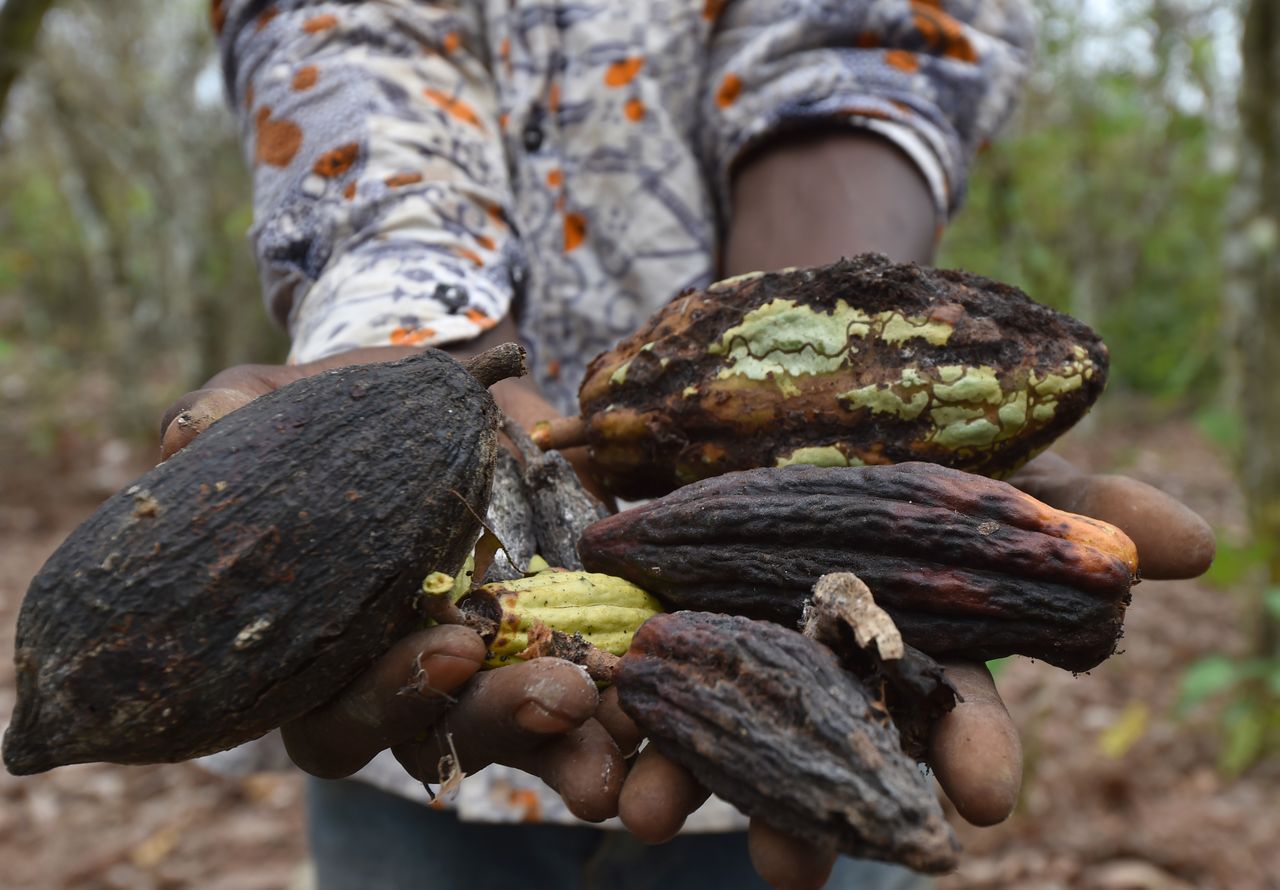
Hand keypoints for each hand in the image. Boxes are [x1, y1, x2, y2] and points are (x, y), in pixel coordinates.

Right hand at [159, 342, 634, 820]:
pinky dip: (643, 704)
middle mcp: (419, 673)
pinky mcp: (577, 627)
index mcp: (331, 650)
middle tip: (560, 697)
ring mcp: (505, 657)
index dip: (389, 699)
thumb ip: (227, 418)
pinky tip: (675, 705)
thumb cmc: (335, 411)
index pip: (342, 716)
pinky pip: (613, 686)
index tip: (449, 645)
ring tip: (630, 754)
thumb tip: (190, 438)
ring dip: (585, 747)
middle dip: (508, 721)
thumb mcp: (274, 403)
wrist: (441, 385)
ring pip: (539, 731)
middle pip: (455, 733)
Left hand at [616, 451, 1216, 888]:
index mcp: (915, 643)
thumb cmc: (901, 428)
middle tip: (792, 870)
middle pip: (819, 752)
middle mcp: (826, 666)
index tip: (981, 797)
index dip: (971, 750)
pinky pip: (626, 679)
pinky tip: (581, 747)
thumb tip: (1200, 546)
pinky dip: (601, 711)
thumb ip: (1077, 506)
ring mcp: (738, 649)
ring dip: (683, 781)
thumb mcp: (991, 453)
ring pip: (710, 734)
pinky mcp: (657, 617)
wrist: (779, 376)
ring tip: (651, 818)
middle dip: (808, 811)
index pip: (954, 710)